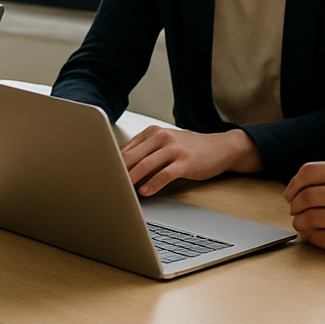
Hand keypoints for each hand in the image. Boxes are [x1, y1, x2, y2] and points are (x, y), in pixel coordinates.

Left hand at [121, 126, 262, 194]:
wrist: (220, 147)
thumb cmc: (189, 148)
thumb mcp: (165, 143)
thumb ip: (145, 151)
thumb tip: (121, 167)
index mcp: (152, 132)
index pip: (126, 149)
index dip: (113, 163)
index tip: (103, 176)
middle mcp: (161, 137)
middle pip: (132, 156)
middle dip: (118, 171)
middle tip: (107, 185)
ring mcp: (174, 149)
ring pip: (145, 164)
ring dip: (131, 179)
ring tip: (122, 190)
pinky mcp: (185, 162)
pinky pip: (164, 174)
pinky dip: (152, 184)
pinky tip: (144, 191)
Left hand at [283, 158, 324, 255]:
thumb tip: (299, 182)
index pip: (310, 172)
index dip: (294, 183)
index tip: (290, 193)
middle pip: (306, 196)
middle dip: (294, 204)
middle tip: (294, 208)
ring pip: (309, 218)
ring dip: (298, 221)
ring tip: (300, 221)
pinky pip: (318, 238)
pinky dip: (309, 235)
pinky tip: (312, 232)